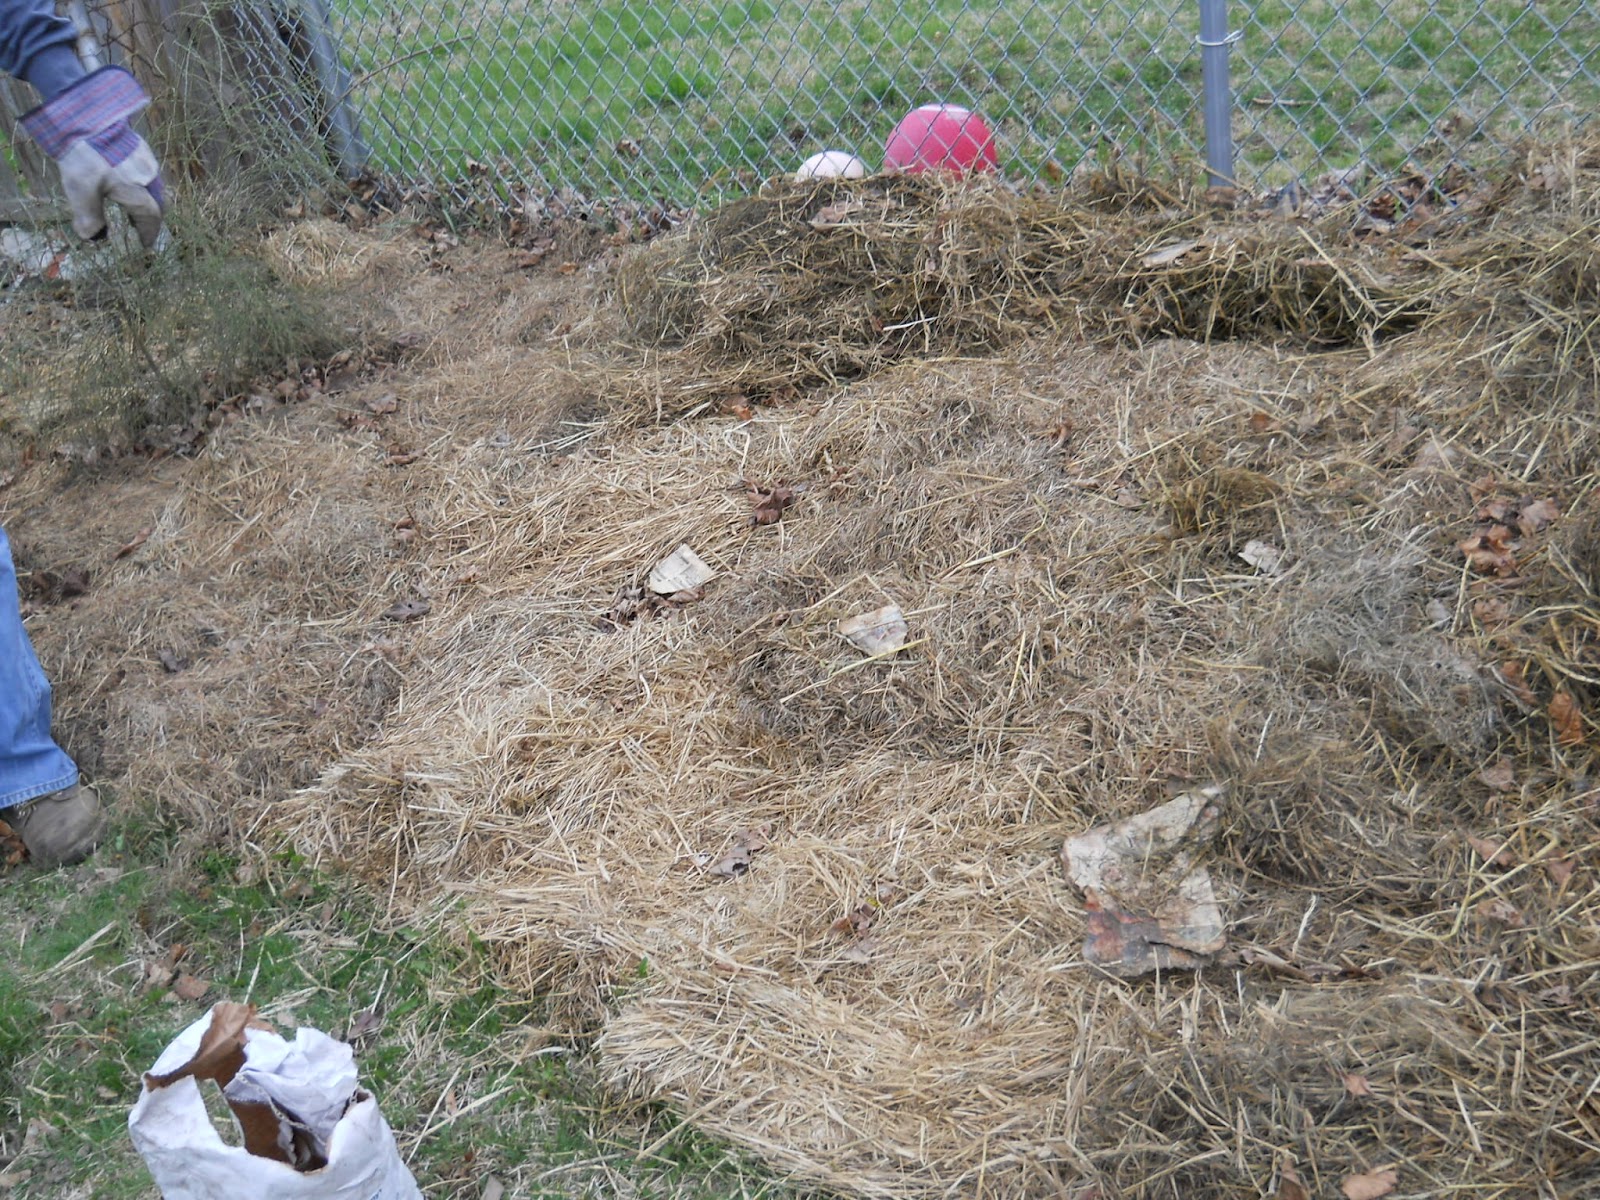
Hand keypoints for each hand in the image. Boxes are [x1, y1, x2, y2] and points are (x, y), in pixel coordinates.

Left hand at [21, 66, 165, 248]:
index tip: (145, 244)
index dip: (149, 232)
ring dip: (147, 200)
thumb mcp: (82, 192)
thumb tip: (95, 239)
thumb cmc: (86, 157)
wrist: (84, 115)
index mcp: (139, 192)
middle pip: (158, 203)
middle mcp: (149, 177)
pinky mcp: (138, 145)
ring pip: (154, 186)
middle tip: (141, 227)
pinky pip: (146, 171)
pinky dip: (141, 183)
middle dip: (152, 218)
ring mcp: (146, 159)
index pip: (151, 218)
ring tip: (133, 205)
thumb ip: (89, 218)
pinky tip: (126, 180)